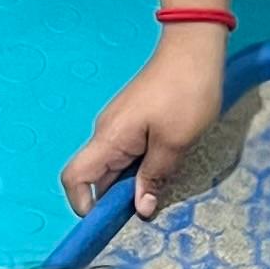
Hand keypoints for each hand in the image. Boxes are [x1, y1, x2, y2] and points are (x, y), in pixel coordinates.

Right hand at [62, 22, 228, 219]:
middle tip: (148, 209)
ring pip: (115, 166)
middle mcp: (106, 133)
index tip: (112, 220)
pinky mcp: (134, 119)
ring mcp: (119, 124)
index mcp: (109, 139)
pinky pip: (128, 152)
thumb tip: (141, 208)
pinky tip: (165, 166)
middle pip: (97, 176)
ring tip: (160, 188)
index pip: (75, 178)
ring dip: (132, 182)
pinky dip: (140, 166)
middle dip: (116, 199)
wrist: (194, 48)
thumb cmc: (186, 92)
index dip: (83, 204)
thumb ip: (155, 176)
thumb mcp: (175, 142)